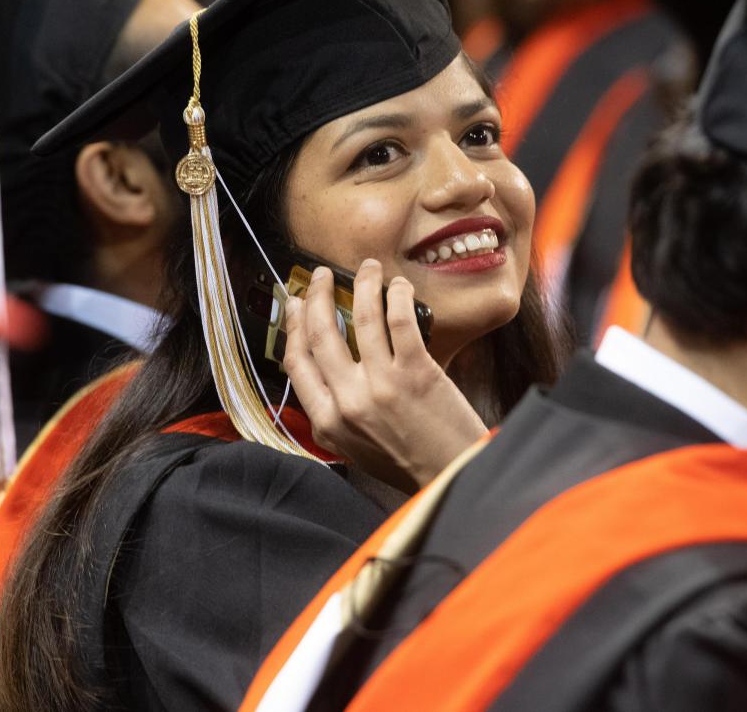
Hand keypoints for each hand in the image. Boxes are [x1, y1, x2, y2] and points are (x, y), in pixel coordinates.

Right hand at [281, 259, 486, 490]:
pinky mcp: (417, 373)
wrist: (452, 478)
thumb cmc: (408, 464)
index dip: (293, 326)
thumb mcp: (354, 448)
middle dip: (318, 296)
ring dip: (362, 284)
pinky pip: (398, 321)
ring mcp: (382, 385)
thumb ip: (335, 414)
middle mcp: (348, 402)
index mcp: (327, 423)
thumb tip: (323, 374)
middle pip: (321, 334)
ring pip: (360, 318)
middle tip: (323, 276)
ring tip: (368, 268)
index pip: (296, 363)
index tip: (297, 304)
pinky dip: (396, 296)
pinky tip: (398, 286)